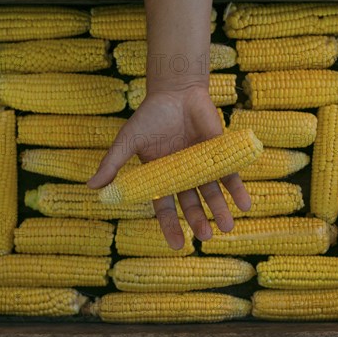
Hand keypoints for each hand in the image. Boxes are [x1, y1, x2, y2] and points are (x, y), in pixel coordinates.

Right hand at [87, 84, 250, 249]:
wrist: (176, 91)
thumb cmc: (151, 116)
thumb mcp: (128, 140)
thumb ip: (113, 164)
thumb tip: (91, 188)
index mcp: (161, 176)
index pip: (165, 207)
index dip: (171, 226)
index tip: (178, 246)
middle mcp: (183, 175)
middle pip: (192, 203)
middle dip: (199, 220)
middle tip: (206, 235)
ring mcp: (202, 165)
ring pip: (212, 192)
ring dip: (221, 209)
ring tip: (228, 227)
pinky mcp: (219, 153)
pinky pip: (230, 174)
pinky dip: (238, 189)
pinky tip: (245, 204)